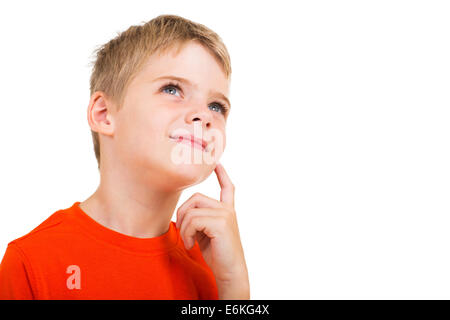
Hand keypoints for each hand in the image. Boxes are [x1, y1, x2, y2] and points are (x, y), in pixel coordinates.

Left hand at [176, 163, 248, 293]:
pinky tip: (191, 244)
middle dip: (183, 215)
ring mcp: (225, 214)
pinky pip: (192, 220)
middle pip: (195, 198)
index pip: (227, 188)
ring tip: (189, 241)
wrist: (229, 271)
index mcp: (227, 211)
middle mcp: (227, 209)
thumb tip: (183, 212)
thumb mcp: (206, 233)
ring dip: (183, 228)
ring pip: (191, 211)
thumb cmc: (217, 255)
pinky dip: (186, 233)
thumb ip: (200, 218)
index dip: (222, 175)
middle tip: (185, 234)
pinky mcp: (221, 222)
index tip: (217, 164)